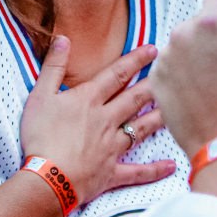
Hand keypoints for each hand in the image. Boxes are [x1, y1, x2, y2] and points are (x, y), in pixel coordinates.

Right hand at [20, 38, 175, 205]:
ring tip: (177, 109)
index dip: (136, 60)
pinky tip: (172, 166)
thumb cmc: (39, 137)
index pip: (117, 74)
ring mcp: (111, 147)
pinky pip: (137, 171)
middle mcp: (106, 120)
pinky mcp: (111, 172)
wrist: (46, 178)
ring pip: (141, 129)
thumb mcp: (39, 96)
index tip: (153, 49)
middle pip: (135, 99)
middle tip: (172, 74)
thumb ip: (53, 67)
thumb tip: (64, 39)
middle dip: (154, 84)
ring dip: (159, 118)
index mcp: (89, 100)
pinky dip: (154, 170)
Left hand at [151, 0, 216, 159]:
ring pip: (186, 42)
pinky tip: (202, 91)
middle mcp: (181, 33)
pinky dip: (185, 72)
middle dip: (215, 33)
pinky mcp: (156, 80)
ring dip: (198, 52)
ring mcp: (166, 58)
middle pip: (201, 18)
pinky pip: (173, 64)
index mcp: (211, 20)